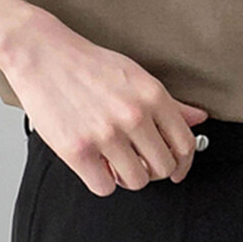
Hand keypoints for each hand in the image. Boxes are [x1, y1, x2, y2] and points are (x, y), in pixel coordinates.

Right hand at [0, 10, 208, 196]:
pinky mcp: (78, 151)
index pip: (184, 144)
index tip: (176, 168)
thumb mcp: (136, 75)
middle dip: (154, 169)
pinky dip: (102, 180)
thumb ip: (170, 102)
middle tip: (140, 160)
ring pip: (136, 181)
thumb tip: (199, 118)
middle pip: (163, 167)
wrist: (44, 55)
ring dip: (128, 176)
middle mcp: (133, 115)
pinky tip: (97, 162)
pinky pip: (105, 187)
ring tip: (116, 160)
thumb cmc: (89, 64)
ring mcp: (105, 134)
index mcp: (152, 94)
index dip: (183, 162)